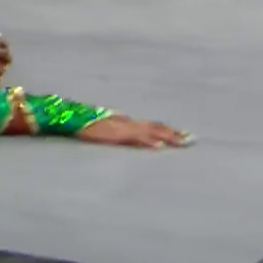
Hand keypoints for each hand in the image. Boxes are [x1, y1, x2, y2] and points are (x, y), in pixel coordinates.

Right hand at [76, 115, 192, 148]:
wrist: (70, 116)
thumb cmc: (84, 122)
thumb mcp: (104, 124)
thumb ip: (117, 122)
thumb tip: (125, 120)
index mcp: (127, 121)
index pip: (153, 125)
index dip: (168, 129)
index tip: (183, 134)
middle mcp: (128, 123)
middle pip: (156, 126)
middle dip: (174, 133)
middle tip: (192, 139)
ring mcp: (123, 128)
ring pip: (150, 131)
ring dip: (168, 137)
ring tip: (183, 142)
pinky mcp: (116, 134)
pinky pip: (135, 138)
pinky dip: (148, 141)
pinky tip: (158, 146)